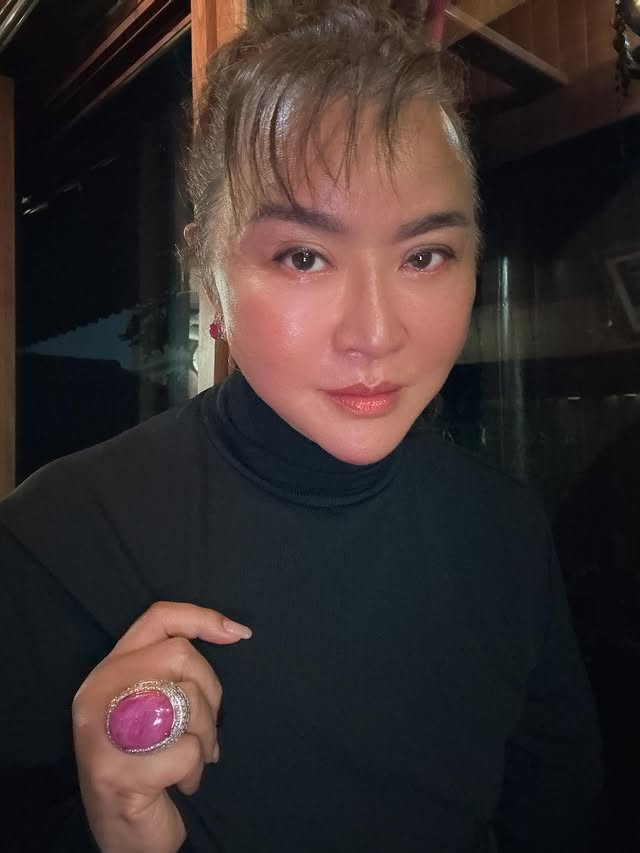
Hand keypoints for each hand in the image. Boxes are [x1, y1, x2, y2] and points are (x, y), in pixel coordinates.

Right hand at [72, 601, 251, 852]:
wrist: (123, 834)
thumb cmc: (146, 762)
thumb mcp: (152, 706)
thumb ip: (173, 670)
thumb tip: (234, 631)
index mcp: (108, 671)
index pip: (157, 618)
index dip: (202, 617)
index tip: (239, 634)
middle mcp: (97, 693)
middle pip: (180, 655)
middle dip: (211, 692)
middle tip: (207, 729)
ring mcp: (102, 734)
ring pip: (186, 700)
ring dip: (205, 736)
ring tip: (193, 759)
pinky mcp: (118, 773)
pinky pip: (186, 751)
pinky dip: (196, 769)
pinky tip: (182, 783)